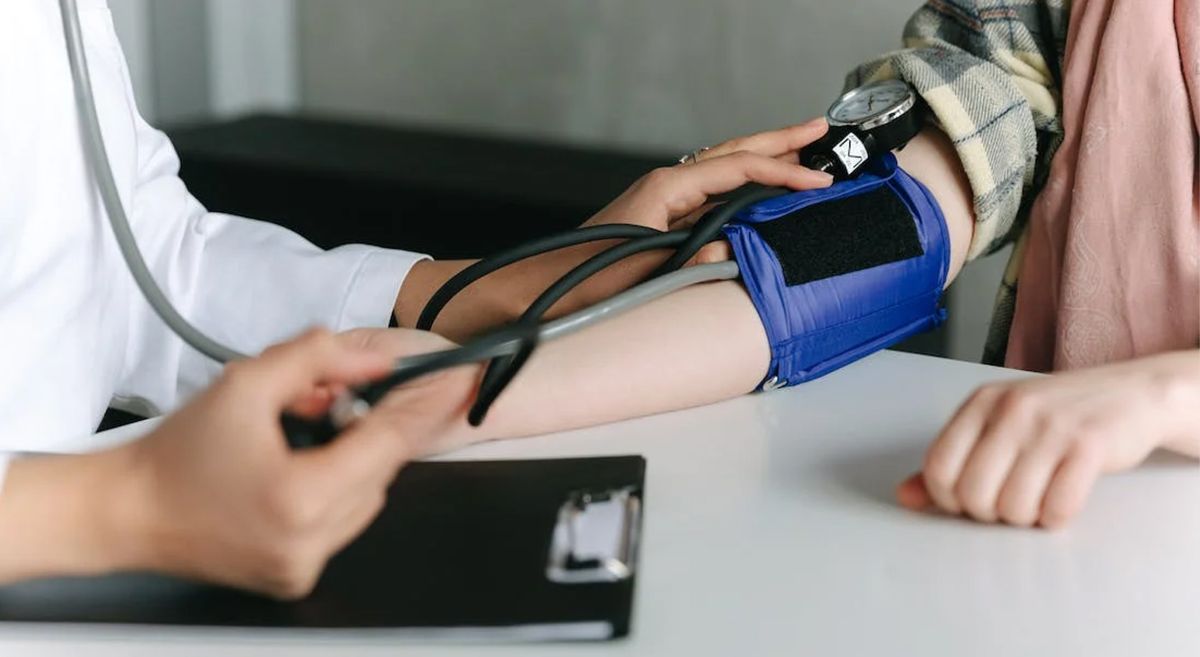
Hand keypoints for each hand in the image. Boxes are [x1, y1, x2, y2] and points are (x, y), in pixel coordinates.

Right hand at [118, 328, 474, 598]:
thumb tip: (376, 361)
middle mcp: (310, 541)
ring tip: (296, 444)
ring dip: (350, 463)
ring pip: (368, 498)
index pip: (389, 443)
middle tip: (323, 408)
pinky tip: (292, 475)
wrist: (129, 512)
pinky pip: (342, 524)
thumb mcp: (246, 383)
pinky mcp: (297, 577)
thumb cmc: (178, 453)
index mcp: (301, 496)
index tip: (457, 379)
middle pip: (381, 470)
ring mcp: (305, 566)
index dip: (424, 405)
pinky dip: (333, 493)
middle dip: (363, 431)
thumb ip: (317, 359)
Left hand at [395, 120, 832, 338]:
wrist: (536, 291)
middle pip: (731, 154)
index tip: (818, 180)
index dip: (782, 173)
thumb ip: (690, 262)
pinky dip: (740, 182)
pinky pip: (710, 190)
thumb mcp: (642, 274)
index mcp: (663, 190)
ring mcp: (660, 200)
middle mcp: (663, 187)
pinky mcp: (658, 218)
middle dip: (777, 141)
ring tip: (798, 149)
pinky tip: (755, 189)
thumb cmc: (580, 283)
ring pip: (722, 168)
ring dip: (761, 158)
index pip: (736, 170)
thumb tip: (730, 253)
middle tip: (819, 129)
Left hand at [896, 351, 1199, 527]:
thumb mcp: (997, 425)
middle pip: (972, 494)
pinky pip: (1057, 508)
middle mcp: (1011, 410)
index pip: (938, 467)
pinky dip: (1056, 517)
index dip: (948, 499)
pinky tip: (1062, 500)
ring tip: (1038, 497)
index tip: (969, 500)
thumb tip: (906, 497)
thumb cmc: (1056, 416)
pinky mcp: (1089, 445)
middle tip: (1010, 501)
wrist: (1131, 393)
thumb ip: (952, 460)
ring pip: (1013, 506)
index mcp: (980, 403)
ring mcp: (1050, 426)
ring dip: (1025, 517)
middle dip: (988, 513)